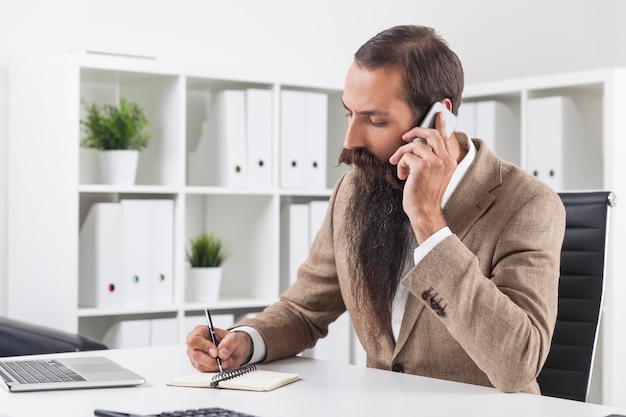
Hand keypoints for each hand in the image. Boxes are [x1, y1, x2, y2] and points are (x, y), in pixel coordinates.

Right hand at [186, 325, 252, 371]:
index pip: (194, 340)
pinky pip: (205, 371)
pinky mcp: (200, 365)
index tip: (216, 352)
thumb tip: (221, 352)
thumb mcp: (234, 338)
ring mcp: (196, 356)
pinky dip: (215, 369)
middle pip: (196, 355)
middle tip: (223, 358)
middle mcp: (195, 344)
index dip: (205, 347)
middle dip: (212, 360)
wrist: (235, 350)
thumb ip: (229, 343)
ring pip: (200, 365)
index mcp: (200, 331)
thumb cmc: (231, 341)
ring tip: (226, 360)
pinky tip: (222, 364)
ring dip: (216, 365)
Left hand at [388, 112, 457, 242]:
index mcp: (450, 161)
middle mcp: (445, 159)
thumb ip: (432, 159)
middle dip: (415, 131)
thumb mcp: (434, 175)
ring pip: (415, 144)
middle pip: (430, 133)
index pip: (446, 136)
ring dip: (402, 153)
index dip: (442, 123)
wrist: (425, 212)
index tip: (440, 110)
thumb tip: (420, 145)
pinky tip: (401, 175)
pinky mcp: (421, 166)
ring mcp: (435, 162)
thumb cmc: (426, 195)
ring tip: (398, 164)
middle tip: (405, 138)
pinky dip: (400, 164)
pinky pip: (406, 155)